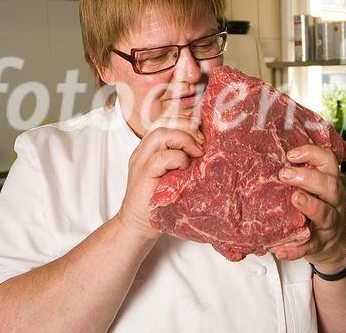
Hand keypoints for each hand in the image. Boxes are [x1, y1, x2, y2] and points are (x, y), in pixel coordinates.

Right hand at [116, 116, 204, 240]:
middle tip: (202, 142)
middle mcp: (143, 150)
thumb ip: (183, 158)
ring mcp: (140, 162)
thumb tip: (208, 147)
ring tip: (197, 153)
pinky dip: (177, 159)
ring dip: (184, 140)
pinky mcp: (142, 176)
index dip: (185, 120)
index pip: (165, 120)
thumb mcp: (174, 174)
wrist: (137, 226)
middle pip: (163, 122)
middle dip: (187, 127)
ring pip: (160, 134)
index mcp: (150, 147)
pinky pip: (160, 158)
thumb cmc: (159, 201)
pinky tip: (185, 167)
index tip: (202, 133)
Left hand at [271, 144, 345, 271]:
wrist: (335, 248)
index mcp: (329, 183)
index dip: (312, 154)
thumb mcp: (315, 189)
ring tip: (295, 199)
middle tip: (285, 175)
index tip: (291, 155)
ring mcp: (329, 224)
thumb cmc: (318, 208)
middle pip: (330, 185)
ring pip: (325, 214)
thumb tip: (269, 155)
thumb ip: (300, 174)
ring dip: (310, 205)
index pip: (329, 161)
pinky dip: (295, 249)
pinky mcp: (320, 245)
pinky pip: (309, 247)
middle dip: (308, 178)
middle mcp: (333, 201)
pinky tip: (280, 249)